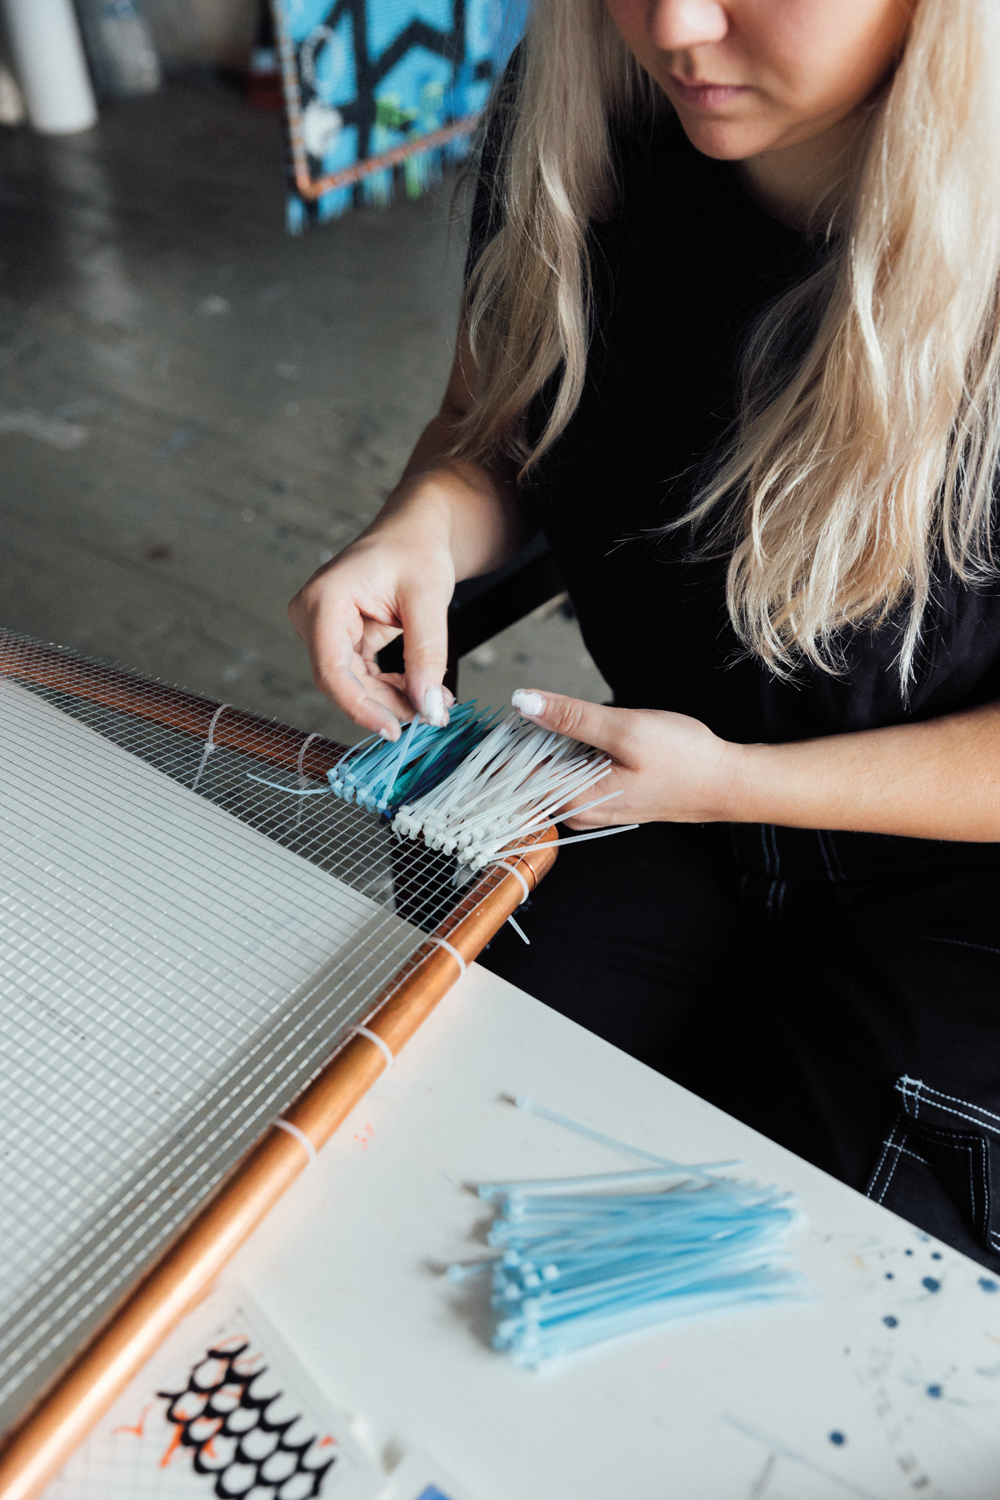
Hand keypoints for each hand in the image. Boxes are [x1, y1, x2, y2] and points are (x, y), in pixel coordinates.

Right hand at [288, 506, 455, 741]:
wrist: (414, 532)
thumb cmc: (417, 550)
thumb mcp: (429, 599)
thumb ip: (427, 654)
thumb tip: (428, 707)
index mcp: (325, 598)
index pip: (331, 668)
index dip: (360, 707)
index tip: (393, 730)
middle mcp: (314, 615)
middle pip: (342, 681)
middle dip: (386, 705)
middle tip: (431, 716)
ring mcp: (323, 629)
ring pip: (353, 685)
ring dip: (392, 700)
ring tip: (435, 702)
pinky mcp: (340, 640)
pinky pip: (361, 677)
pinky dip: (391, 688)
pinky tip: (422, 691)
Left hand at [510, 690, 737, 825]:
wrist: (726, 782)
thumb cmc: (684, 760)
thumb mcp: (626, 729)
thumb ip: (571, 717)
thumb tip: (524, 701)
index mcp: (575, 800)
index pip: (514, 779)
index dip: (502, 747)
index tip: (499, 720)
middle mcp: (577, 811)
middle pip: (528, 776)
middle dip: (524, 742)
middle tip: (537, 711)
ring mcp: (590, 806)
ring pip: (550, 772)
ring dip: (548, 744)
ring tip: (562, 719)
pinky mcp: (603, 795)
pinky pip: (570, 773)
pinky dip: (568, 750)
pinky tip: (584, 732)